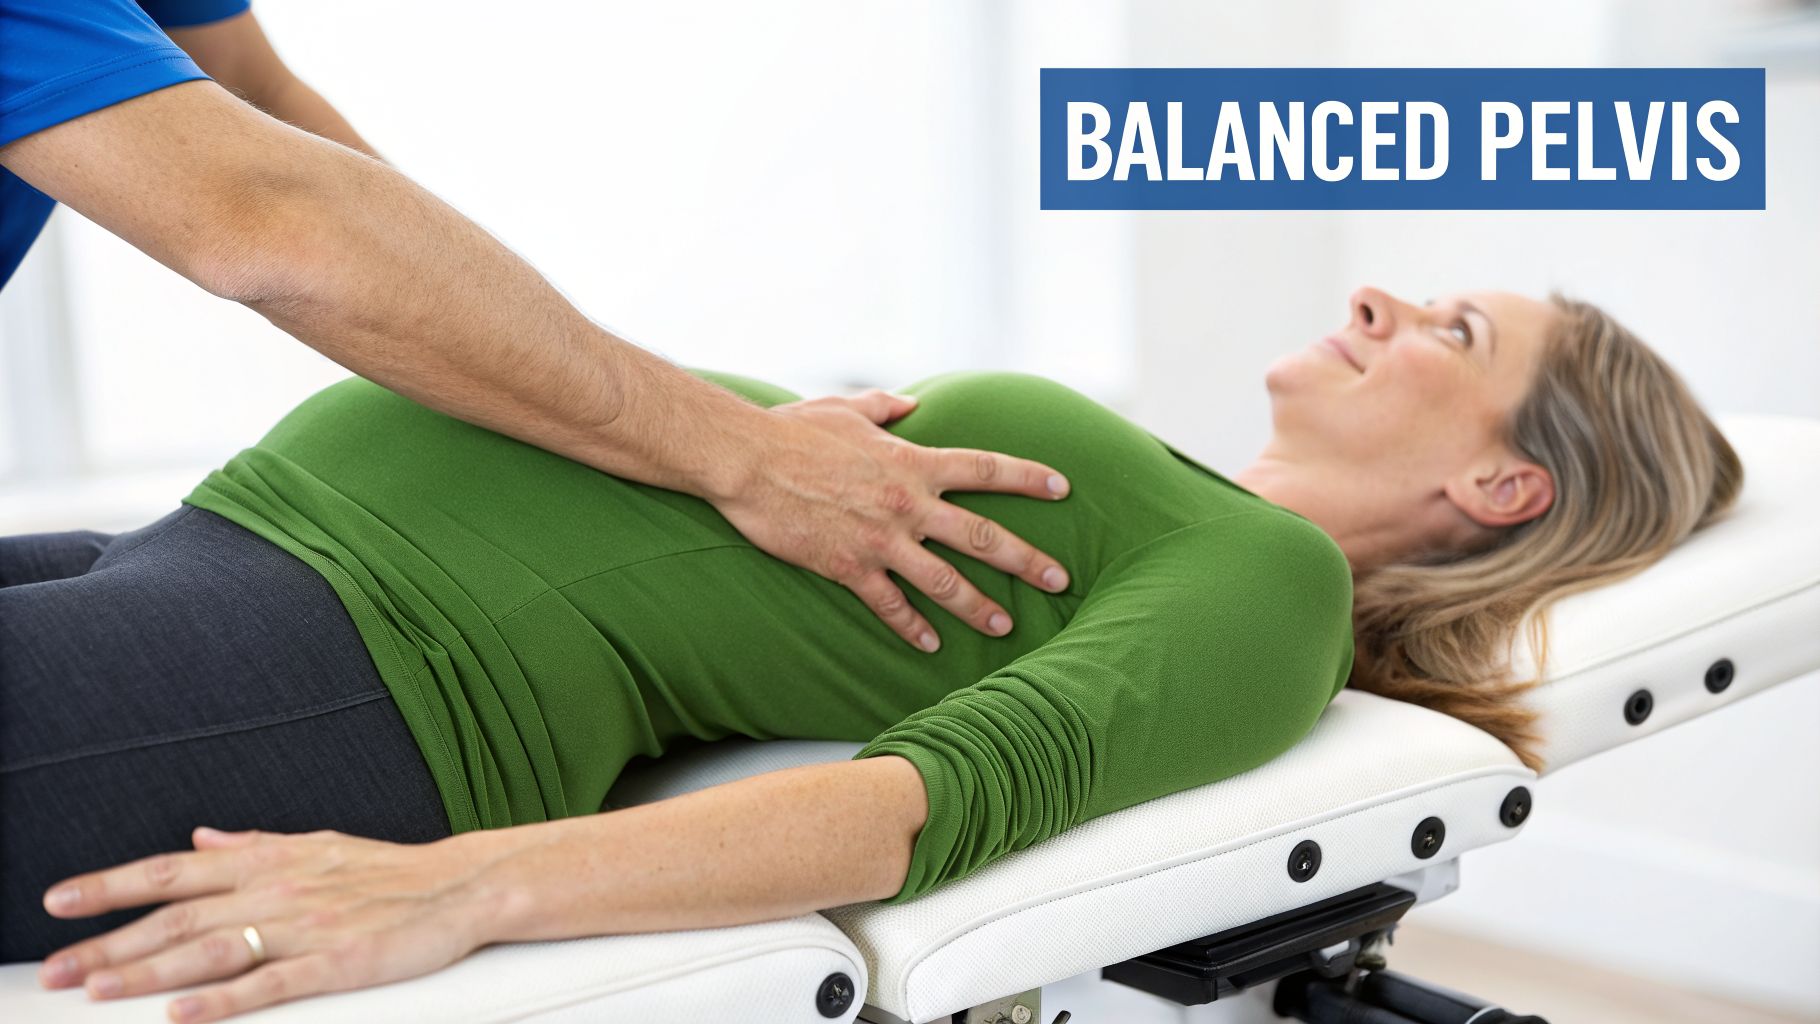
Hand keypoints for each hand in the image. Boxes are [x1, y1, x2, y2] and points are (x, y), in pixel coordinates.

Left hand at [36, 827, 497, 1021]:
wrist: (462, 886)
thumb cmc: (390, 871)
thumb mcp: (316, 844)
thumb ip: (255, 844)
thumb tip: (204, 837)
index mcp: (269, 859)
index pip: (173, 869)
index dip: (112, 885)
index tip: (60, 900)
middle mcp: (278, 888)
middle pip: (177, 916)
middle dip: (109, 943)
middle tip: (56, 969)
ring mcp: (305, 926)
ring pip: (212, 949)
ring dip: (149, 973)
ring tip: (97, 991)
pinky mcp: (337, 963)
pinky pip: (271, 984)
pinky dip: (224, 1001)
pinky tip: (186, 1015)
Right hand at [712, 389, 1071, 651]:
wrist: (746, 461)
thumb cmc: (793, 429)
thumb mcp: (847, 407)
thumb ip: (887, 408)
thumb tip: (914, 405)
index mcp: (912, 462)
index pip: (985, 469)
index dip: (1029, 478)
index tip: (1064, 488)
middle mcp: (907, 503)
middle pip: (982, 535)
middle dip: (1026, 560)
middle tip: (1060, 580)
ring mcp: (881, 539)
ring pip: (944, 581)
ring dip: (978, 606)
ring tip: (1005, 625)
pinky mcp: (849, 568)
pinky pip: (889, 604)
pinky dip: (911, 626)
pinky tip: (930, 644)